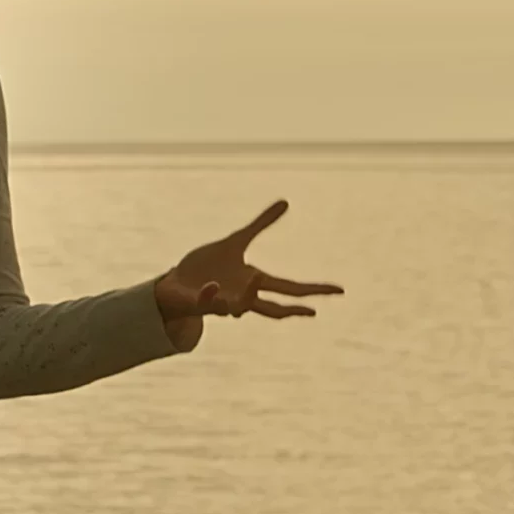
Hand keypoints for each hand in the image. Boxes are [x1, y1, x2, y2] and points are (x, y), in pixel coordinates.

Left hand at [152, 200, 343, 348]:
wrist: (174, 286)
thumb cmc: (206, 267)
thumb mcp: (236, 241)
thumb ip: (261, 224)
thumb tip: (287, 202)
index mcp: (254, 282)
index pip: (290, 288)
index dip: (315, 289)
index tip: (340, 291)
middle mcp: (242, 296)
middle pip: (274, 308)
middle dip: (294, 309)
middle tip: (313, 311)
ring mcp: (222, 302)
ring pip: (241, 306)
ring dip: (249, 295)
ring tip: (256, 276)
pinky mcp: (199, 303)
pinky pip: (209, 302)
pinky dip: (213, 295)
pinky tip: (214, 285)